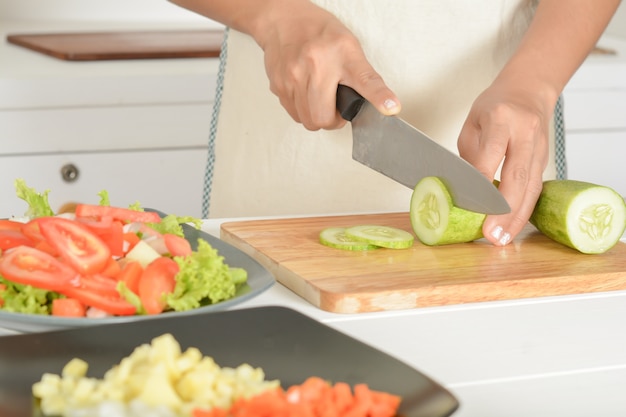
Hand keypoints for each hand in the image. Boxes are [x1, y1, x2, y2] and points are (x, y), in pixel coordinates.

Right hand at [253, 1, 399, 129]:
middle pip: (324, 117)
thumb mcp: (349, 47)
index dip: (378, 97)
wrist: (284, 21)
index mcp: (342, 54)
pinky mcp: (278, 85)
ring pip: (308, 120)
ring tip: (320, 99)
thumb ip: (365, 78)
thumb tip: (386, 106)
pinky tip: (306, 95)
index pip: (365, 80)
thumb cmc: (319, 34)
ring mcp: (293, 76)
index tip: (391, 108)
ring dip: (316, 116)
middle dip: (332, 121)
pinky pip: (294, 114)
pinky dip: (302, 111)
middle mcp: (316, 65)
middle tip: (336, 109)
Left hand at [457, 79, 551, 245]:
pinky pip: (535, 189)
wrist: (528, 91)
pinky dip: (523, 210)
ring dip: (516, 217)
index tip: (472, 205)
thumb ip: (470, 156)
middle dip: (503, 209)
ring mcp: (540, 147)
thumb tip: (465, 191)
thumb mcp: (472, 124)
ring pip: (531, 187)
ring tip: (502, 239)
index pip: (492, 154)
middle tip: (491, 233)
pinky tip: (512, 227)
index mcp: (502, 118)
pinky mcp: (545, 160)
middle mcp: (525, 133)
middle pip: (517, 175)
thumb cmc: (494, 107)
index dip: (482, 181)